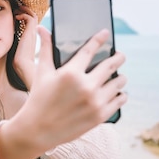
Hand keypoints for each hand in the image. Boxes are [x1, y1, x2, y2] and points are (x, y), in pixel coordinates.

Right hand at [0, 26, 127, 158]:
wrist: (38, 130)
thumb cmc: (38, 98)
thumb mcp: (42, 73)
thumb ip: (45, 49)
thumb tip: (43, 28)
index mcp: (70, 73)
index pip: (90, 50)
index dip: (99, 39)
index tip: (105, 33)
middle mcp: (85, 86)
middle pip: (111, 65)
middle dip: (118, 57)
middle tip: (120, 55)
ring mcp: (95, 102)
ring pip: (118, 83)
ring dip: (120, 77)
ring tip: (119, 76)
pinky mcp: (100, 116)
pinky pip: (119, 100)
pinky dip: (120, 95)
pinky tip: (118, 93)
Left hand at [13, 5, 38, 89]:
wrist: (22, 66)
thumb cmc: (18, 61)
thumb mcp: (16, 49)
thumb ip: (14, 44)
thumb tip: (4, 40)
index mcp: (30, 37)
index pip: (31, 23)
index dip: (25, 17)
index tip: (16, 15)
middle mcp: (33, 34)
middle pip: (33, 17)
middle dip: (25, 11)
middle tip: (16, 9)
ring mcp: (32, 33)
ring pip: (33, 15)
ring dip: (24, 10)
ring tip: (16, 10)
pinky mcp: (30, 32)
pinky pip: (30, 18)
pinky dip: (24, 14)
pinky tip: (16, 17)